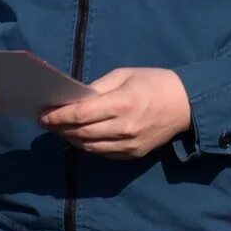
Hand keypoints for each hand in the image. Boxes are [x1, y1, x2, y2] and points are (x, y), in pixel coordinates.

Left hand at [38, 67, 193, 158]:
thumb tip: (73, 100)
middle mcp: (123, 128)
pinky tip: (80, 137)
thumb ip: (98, 88)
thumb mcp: (126, 75)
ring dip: (70, 139)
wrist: (187, 104)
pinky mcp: (133, 155)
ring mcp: (128, 145)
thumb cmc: (155, 82)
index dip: (58, 116)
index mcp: (122, 103)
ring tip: (60, 130)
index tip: (43, 115)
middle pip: (80, 133)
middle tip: (46, 122)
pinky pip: (102, 153)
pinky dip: (87, 146)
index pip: (80, 115)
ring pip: (88, 147)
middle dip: (59, 128)